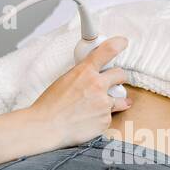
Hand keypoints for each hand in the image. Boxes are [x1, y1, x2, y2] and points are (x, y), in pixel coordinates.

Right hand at [27, 35, 132, 150]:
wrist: (47, 126)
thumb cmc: (50, 104)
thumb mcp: (65, 79)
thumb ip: (82, 75)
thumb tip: (93, 74)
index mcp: (85, 71)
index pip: (108, 50)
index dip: (118, 44)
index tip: (123, 42)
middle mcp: (97, 85)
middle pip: (121, 74)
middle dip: (118, 77)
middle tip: (111, 82)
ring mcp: (104, 103)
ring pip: (120, 97)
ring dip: (113, 99)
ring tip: (98, 105)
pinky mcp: (105, 120)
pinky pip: (111, 115)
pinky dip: (102, 116)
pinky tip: (89, 119)